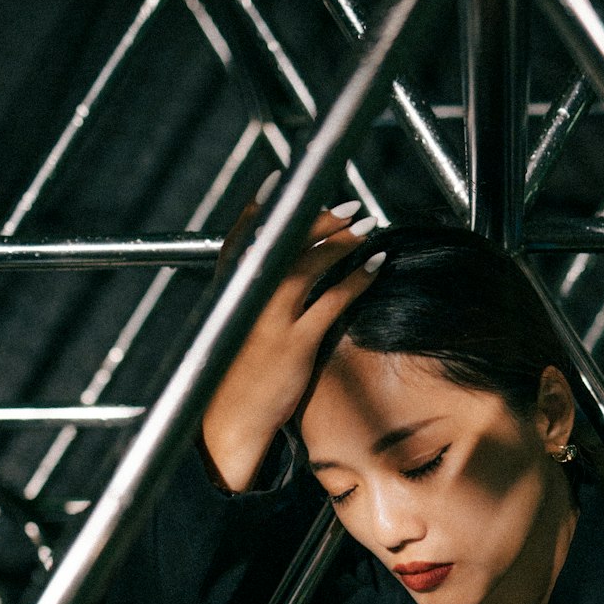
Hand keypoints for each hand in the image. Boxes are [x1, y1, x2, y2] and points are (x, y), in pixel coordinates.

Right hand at [203, 177, 382, 490]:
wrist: (228, 422)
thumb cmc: (234, 378)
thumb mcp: (234, 332)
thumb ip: (249, 301)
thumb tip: (274, 277)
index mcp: (228, 293)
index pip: (240, 237)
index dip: (260, 208)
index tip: (280, 181)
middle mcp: (246, 300)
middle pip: (282, 243)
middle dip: (316, 218)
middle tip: (346, 205)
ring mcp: (271, 320)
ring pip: (308, 266)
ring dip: (341, 242)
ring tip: (367, 228)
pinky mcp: (295, 343)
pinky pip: (332, 301)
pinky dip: (356, 279)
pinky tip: (375, 266)